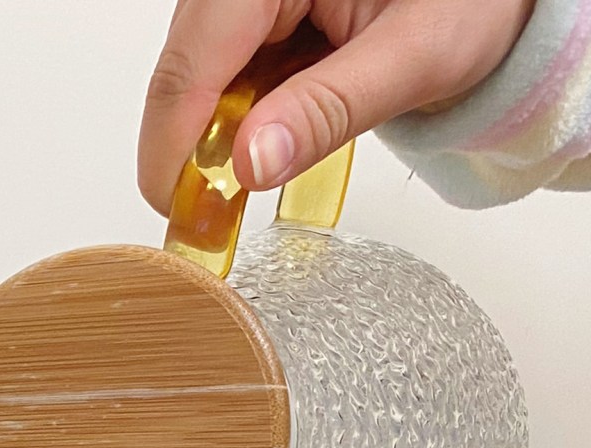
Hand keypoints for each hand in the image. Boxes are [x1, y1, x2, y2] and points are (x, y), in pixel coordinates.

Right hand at [139, 0, 534, 212]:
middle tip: (210, 220)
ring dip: (214, 138)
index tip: (182, 216)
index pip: (193, 59)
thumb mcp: (415, 56)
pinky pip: (221, 76)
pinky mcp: (257, 15)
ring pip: (195, 78)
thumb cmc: (477, 0)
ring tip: (251, 179)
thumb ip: (329, 110)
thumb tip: (251, 164)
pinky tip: (268, 141)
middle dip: (193, 148)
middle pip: (184, 69)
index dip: (174, 146)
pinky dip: (237, 121)